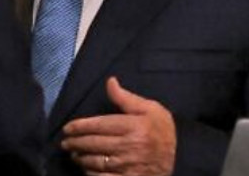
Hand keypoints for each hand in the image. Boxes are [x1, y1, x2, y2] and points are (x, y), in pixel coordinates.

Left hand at [60, 77, 175, 175]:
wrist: (183, 156)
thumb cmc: (163, 130)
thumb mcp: (150, 108)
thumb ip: (126, 98)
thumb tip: (110, 81)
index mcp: (132, 126)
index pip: (99, 125)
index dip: (80, 126)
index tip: (68, 128)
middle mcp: (129, 146)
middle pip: (94, 144)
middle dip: (76, 142)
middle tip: (66, 141)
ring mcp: (128, 165)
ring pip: (96, 162)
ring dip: (81, 158)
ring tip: (74, 154)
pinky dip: (91, 174)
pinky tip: (86, 169)